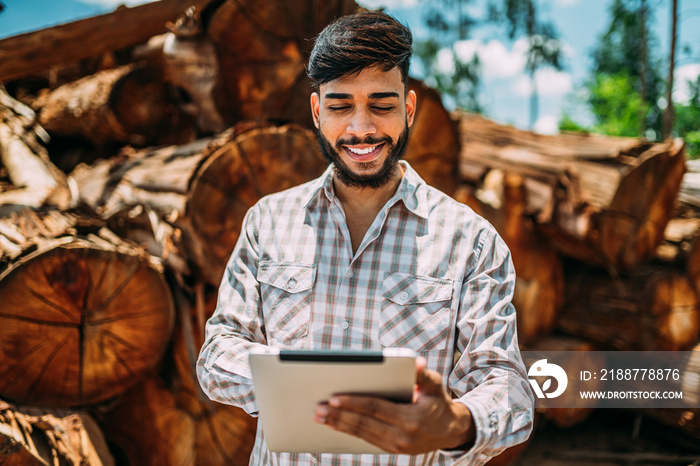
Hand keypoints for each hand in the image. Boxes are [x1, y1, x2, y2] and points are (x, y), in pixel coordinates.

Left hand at [313, 357, 475, 453]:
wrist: (450, 430)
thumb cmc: (438, 402)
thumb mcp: (435, 385)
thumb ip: (423, 374)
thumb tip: (417, 363)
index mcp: (411, 418)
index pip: (376, 409)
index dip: (354, 403)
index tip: (334, 398)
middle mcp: (402, 436)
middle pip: (364, 424)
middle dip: (339, 416)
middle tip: (318, 409)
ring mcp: (396, 445)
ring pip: (362, 434)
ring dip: (339, 425)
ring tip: (320, 416)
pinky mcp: (392, 449)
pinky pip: (366, 439)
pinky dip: (348, 431)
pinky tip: (335, 424)